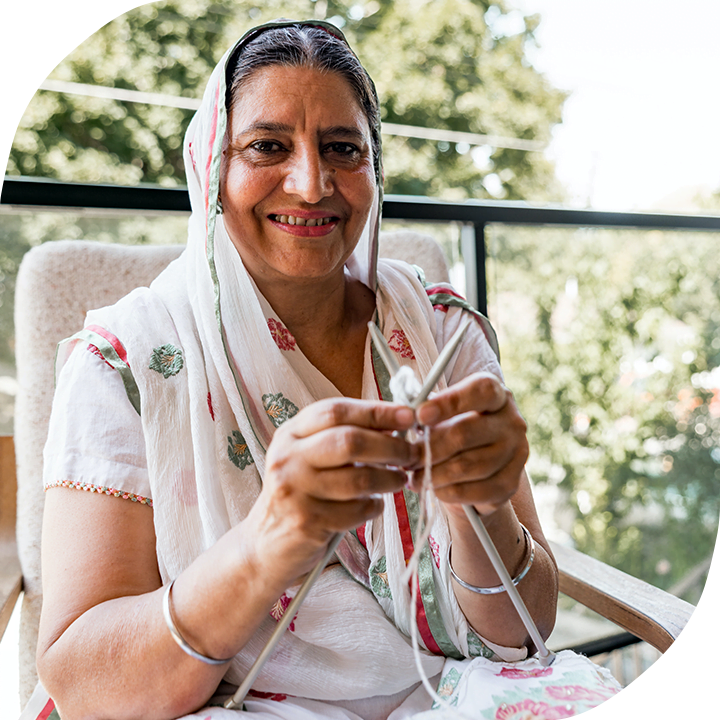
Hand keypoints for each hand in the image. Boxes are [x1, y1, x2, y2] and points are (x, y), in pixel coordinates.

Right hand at [245, 397, 418, 586]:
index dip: (376, 411)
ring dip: (389, 479)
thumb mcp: (309, 458)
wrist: (264, 546)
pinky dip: (374, 507)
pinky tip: (374, 505)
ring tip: (400, 480)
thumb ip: (341, 437)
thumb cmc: (300, 495)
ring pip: (359, 479)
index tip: (408, 415)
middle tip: (412, 453)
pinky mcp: (306, 522)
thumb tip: (395, 422)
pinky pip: (357, 510)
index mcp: (290, 434)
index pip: (336, 411)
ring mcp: (295, 490)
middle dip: (390, 447)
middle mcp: (288, 458)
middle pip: (350, 441)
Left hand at [413, 372, 528, 517]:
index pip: (481, 391)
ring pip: (467, 466)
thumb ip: (430, 412)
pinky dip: (447, 492)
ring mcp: (516, 454)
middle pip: (466, 433)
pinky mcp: (510, 483)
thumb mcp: (445, 414)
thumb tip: (407, 417)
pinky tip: (433, 488)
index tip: (420, 414)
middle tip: (407, 457)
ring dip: (434, 473)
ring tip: (415, 475)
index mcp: (497, 396)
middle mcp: (512, 422)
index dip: (449, 402)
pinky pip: (474, 491)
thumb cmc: (454, 431)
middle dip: (430, 448)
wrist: (478, 469)